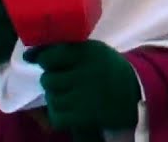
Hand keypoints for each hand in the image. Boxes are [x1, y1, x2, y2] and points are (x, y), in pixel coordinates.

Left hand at [24, 41, 141, 134]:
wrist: (137, 94)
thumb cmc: (111, 70)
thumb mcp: (95, 51)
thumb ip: (67, 50)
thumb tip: (30, 54)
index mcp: (88, 52)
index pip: (51, 55)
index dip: (42, 58)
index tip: (39, 60)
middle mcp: (85, 72)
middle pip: (48, 78)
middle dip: (52, 80)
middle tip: (64, 81)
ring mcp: (84, 96)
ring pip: (51, 97)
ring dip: (56, 97)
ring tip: (69, 95)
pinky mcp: (84, 116)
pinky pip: (57, 116)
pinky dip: (59, 113)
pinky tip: (69, 109)